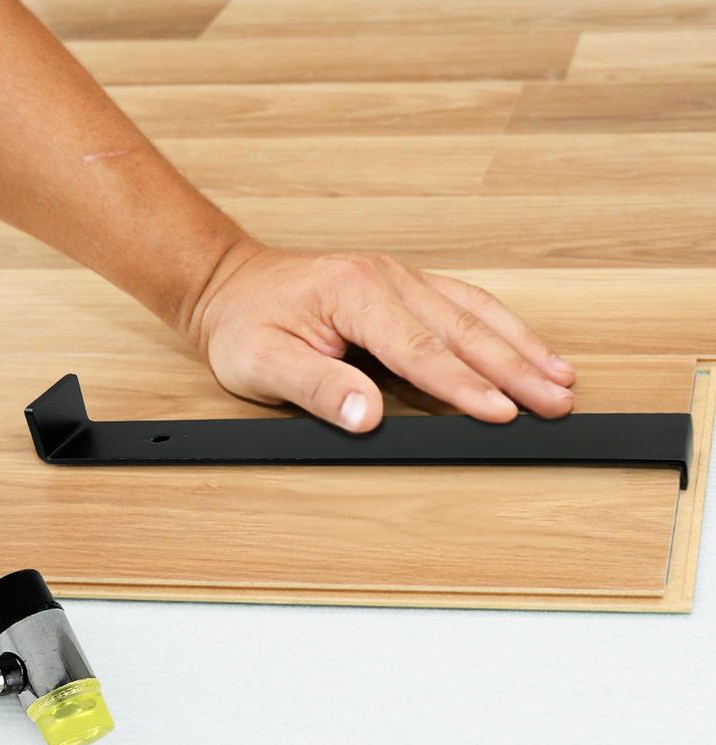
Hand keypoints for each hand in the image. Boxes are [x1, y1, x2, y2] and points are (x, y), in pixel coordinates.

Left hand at [185, 241, 574, 432]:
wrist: (232, 287)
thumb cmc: (245, 324)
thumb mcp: (263, 363)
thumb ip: (319, 387)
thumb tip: (370, 416)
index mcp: (354, 293)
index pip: (421, 349)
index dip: (465, 385)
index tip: (504, 412)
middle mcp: (385, 278)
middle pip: (463, 328)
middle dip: (515, 368)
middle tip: (557, 401)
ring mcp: (398, 278)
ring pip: (474, 311)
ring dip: (520, 345)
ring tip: (561, 375)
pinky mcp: (402, 287)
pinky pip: (463, 302)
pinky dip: (500, 326)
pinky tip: (523, 344)